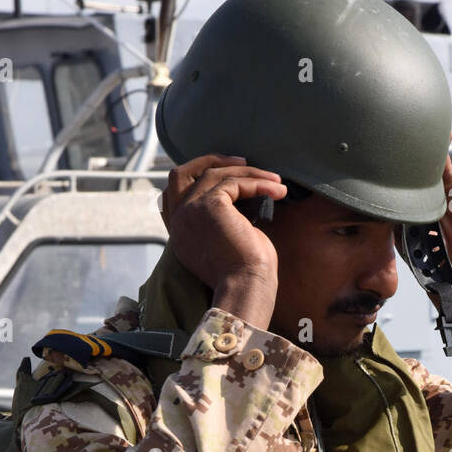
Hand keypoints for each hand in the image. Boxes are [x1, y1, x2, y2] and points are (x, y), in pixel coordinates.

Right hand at [162, 154, 284, 324]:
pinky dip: (257, 183)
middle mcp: (179, 222)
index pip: (173, 194)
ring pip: (214, 174)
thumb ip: (223, 219)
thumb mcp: (227, 242)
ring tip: (274, 181)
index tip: (227, 174)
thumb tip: (242, 195)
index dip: (198, 177)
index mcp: (180, 234)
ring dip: (248, 173)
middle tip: (243, 162)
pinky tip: (277, 190)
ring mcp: (190, 212)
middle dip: (210, 160)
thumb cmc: (246, 276)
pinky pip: (234, 182)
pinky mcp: (209, 206)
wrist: (247, 290)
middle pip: (182, 174)